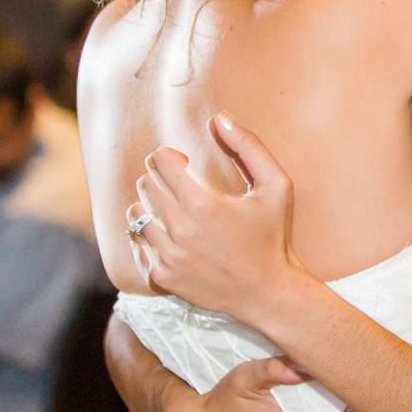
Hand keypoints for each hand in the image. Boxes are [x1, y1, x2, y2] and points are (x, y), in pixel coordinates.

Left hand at [129, 115, 303, 325]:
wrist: (268, 293)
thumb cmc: (272, 237)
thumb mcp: (276, 186)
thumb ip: (249, 147)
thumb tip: (219, 119)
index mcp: (202, 204)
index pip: (159, 161)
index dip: (169, 156)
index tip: (183, 164)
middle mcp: (179, 231)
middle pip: (144, 185)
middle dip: (159, 178)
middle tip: (180, 186)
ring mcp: (167, 257)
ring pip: (135, 215)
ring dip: (150, 207)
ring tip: (172, 211)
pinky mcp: (161, 278)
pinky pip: (136, 245)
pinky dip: (146, 237)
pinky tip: (168, 237)